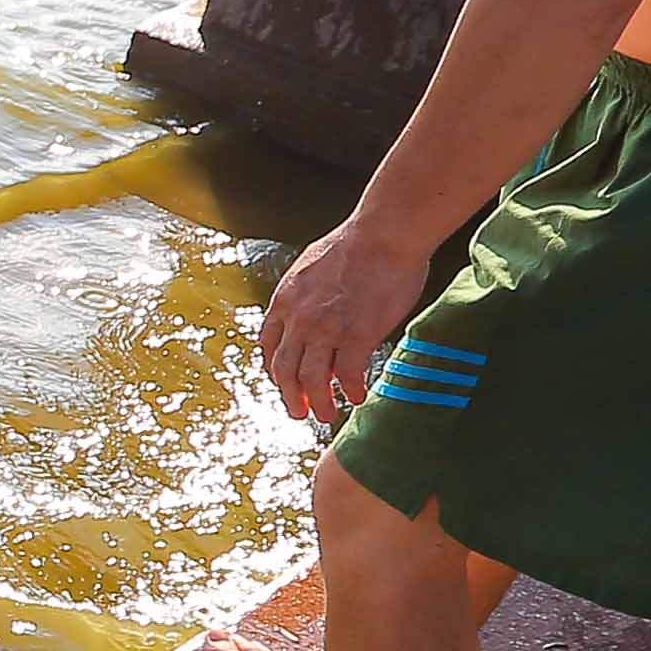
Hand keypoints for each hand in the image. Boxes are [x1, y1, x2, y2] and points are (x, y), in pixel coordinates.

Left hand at [261, 211, 430, 428]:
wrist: (383, 234)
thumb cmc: (356, 243)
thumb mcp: (311, 265)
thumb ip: (304, 292)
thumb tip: (309, 304)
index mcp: (285, 299)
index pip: (268, 344)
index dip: (274, 367)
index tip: (283, 381)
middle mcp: (299, 319)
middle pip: (284, 369)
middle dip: (290, 395)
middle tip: (299, 411)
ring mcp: (326, 329)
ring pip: (312, 379)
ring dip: (318, 403)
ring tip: (326, 415)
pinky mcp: (357, 335)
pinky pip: (349, 374)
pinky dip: (352, 389)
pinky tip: (358, 396)